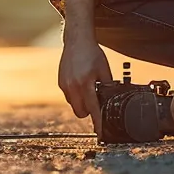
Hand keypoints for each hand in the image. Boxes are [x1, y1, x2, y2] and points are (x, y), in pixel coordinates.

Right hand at [57, 0, 110, 122]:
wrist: (77, 41)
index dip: (97, 122)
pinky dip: (76, 95)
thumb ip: (108, 85)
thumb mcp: (105, 69)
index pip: (93, 109)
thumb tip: (112, 99)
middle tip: (96, 101)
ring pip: (73, 105)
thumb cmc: (92, 53)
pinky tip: (81, 83)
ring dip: (81, 102)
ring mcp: (65, 85)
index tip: (100, 133)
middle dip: (89, 111)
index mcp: (86, 84)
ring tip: (89, 88)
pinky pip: (69, 96)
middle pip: (80, 112)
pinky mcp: (61, 82)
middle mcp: (73, 86)